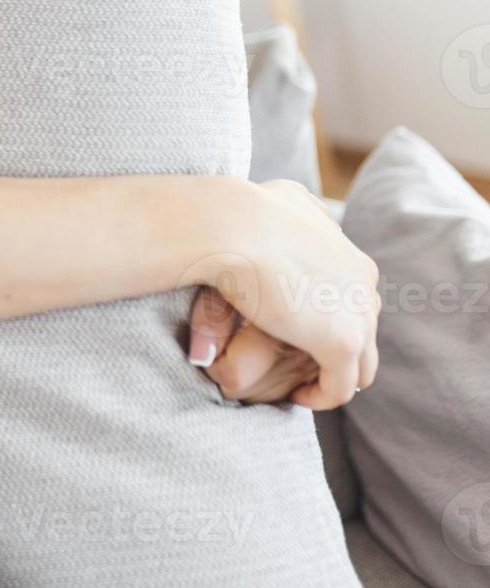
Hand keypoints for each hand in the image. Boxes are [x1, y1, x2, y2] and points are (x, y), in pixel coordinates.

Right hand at [183, 178, 380, 409]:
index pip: (352, 300)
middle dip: (333, 350)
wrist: (232, 225)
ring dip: (332, 377)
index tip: (290, 332)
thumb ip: (301, 212)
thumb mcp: (282, 199)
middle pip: (362, 332)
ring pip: (361, 364)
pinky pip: (341, 387)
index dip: (324, 320)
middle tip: (296, 362)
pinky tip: (293, 394)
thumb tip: (299, 210)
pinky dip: (321, 396)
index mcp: (351, 257)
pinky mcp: (342, 342)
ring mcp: (358, 315)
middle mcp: (364, 285)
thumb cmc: (241, 212)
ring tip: (297, 385)